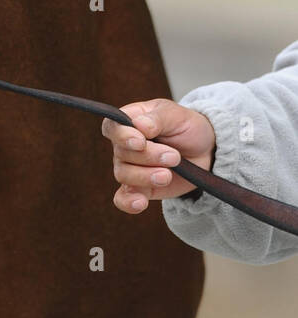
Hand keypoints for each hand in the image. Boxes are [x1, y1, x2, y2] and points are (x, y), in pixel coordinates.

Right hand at [101, 98, 216, 214]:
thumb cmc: (186, 127)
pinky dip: (129, 202)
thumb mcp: (176, 115)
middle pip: (121, 154)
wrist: (206, 151)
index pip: (112, 128)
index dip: (122, 136)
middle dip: (148, 157)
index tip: (140, 142)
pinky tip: (140, 203)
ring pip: (123, 175)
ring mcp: (130, 168)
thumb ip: (157, 118)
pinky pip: (123, 199)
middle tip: (173, 156)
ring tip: (167, 175)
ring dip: (146, 176)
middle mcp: (123, 146)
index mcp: (128, 122)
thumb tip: (138, 125)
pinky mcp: (140, 188)